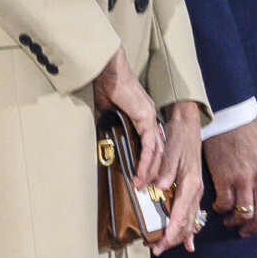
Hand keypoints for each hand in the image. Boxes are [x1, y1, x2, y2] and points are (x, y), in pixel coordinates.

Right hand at [92, 45, 163, 188]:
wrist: (106, 71)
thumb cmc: (104, 86)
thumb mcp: (104, 113)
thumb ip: (105, 127)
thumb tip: (99, 142)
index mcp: (142, 117)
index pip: (149, 144)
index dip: (147, 161)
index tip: (138, 176)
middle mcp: (149, 118)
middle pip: (157, 151)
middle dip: (151, 171)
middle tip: (143, 187)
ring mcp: (150, 118)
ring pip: (157, 151)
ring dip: (149, 170)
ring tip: (141, 184)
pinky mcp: (146, 117)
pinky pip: (150, 145)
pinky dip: (146, 161)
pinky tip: (140, 173)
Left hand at [154, 101, 203, 254]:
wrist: (188, 124)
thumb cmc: (178, 137)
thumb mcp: (171, 150)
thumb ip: (166, 170)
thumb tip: (160, 188)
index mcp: (191, 184)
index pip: (181, 215)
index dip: (171, 232)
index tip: (161, 244)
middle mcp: (196, 191)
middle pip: (186, 223)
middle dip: (172, 239)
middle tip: (156, 250)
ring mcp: (196, 191)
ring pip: (189, 221)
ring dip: (178, 236)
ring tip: (165, 246)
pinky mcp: (193, 189)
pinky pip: (192, 214)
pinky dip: (189, 229)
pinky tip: (188, 241)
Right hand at [205, 118, 256, 235]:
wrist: (232, 120)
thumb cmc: (252, 137)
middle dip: (253, 228)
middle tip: (244, 231)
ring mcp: (244, 180)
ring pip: (243, 214)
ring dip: (235, 221)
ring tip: (229, 220)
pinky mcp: (225, 178)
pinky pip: (225, 204)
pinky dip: (221, 209)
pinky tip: (219, 206)